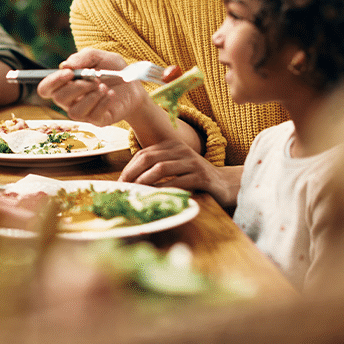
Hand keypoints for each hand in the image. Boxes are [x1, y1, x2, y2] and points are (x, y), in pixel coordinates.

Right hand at [36, 49, 147, 126]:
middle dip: (77, 87)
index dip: (53, 81)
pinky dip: (102, 102)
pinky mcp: (97, 120)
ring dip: (90, 96)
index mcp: (66, 84)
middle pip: (59, 98)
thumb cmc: (113, 71)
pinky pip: (92, 116)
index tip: (69, 73)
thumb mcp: (100, 57)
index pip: (46, 88)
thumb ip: (83, 57)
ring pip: (74, 111)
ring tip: (104, 86)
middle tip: (94, 79)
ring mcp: (83, 112)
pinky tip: (111, 94)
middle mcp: (70, 100)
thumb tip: (64, 65)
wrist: (134, 86)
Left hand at [120, 139, 241, 206]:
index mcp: (172, 146)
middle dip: (133, 173)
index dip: (129, 167)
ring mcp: (192, 162)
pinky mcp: (201, 177)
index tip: (119, 182)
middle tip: (123, 188)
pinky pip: (178, 182)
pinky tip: (155, 197)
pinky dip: (163, 189)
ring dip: (145, 181)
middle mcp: (182, 150)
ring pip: (161, 168)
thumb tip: (129, 181)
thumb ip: (157, 169)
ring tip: (135, 192)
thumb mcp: (175, 168)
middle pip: (150, 158)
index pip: (144, 153)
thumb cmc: (194, 177)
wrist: (224, 184)